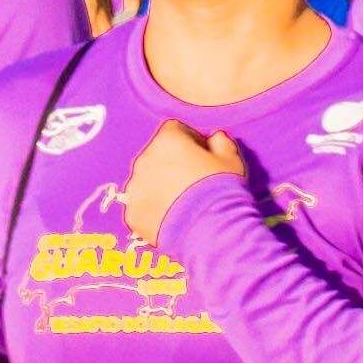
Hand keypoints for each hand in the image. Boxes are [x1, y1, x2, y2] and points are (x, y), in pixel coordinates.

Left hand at [125, 120, 243, 248]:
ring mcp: (134, 188)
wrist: (212, 232)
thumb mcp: (231, 160)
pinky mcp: (131, 214)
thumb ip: (221, 142)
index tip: (202, 157)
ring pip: (146, 181)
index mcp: (167, 140)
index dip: (190, 141)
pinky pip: (141, 206)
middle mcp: (143, 159)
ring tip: (182, 204)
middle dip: (171, 164)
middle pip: (156, 155)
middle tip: (192, 184)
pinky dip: (153, 210)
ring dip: (159, 186)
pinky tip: (172, 219)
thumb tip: (214, 138)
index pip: (175, 130)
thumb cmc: (223, 190)